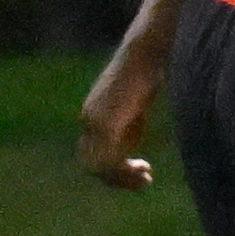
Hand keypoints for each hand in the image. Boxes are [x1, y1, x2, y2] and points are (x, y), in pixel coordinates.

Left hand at [77, 55, 158, 189]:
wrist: (143, 55)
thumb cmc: (145, 72)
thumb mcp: (134, 103)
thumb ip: (128, 122)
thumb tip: (135, 138)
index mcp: (92, 115)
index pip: (92, 154)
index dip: (114, 169)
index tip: (143, 168)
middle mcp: (88, 120)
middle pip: (90, 164)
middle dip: (116, 179)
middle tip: (144, 181)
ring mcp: (94, 123)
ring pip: (98, 166)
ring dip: (122, 179)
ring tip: (146, 180)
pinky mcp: (106, 125)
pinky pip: (109, 159)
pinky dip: (125, 171)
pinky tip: (146, 169)